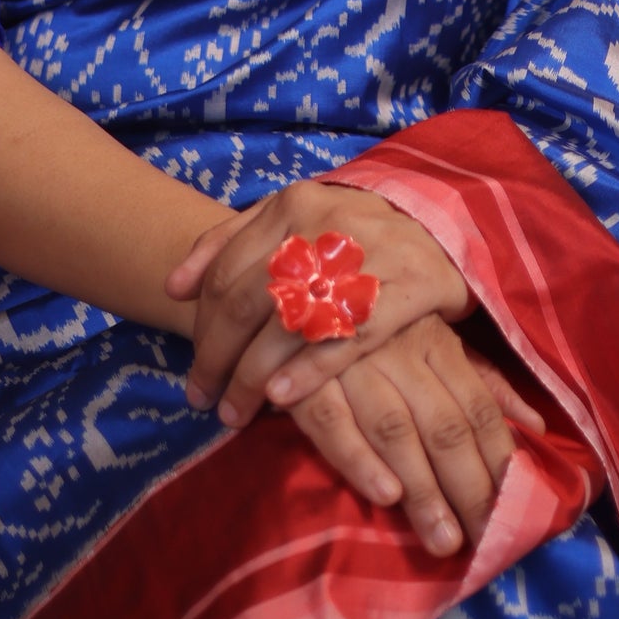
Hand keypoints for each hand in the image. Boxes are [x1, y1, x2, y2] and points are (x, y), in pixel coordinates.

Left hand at [166, 181, 471, 430]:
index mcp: (292, 204)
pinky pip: (344, 339)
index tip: (194, 367)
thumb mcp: (296, 216)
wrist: (444, 222)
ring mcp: (365, 257)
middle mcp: (323, 225)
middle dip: (216, 359)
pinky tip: (280, 400)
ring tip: (233, 413)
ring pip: (287, 325)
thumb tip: (174, 287)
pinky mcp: (405, 290)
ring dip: (251, 378)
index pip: (227, 273)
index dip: (202, 327)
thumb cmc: (355, 231)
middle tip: (202, 399)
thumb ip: (234, 241)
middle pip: (247, 302)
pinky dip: (306, 372)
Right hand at [286, 315, 545, 555]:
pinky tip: (384, 496)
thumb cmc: (371, 318)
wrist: (289, 278)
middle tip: (484, 543)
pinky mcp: (302, 376)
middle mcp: (399, 350)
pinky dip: (359, 460)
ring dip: (422, 489)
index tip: (516, 511)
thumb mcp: (430, 337)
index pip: (477, 407)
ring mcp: (351, 362)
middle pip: (443, 425)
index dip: (498, 460)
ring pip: (395, 430)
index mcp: (435, 340)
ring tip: (443, 541)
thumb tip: (536, 426)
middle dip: (467, 488)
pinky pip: (332, 422)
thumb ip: (481, 382)